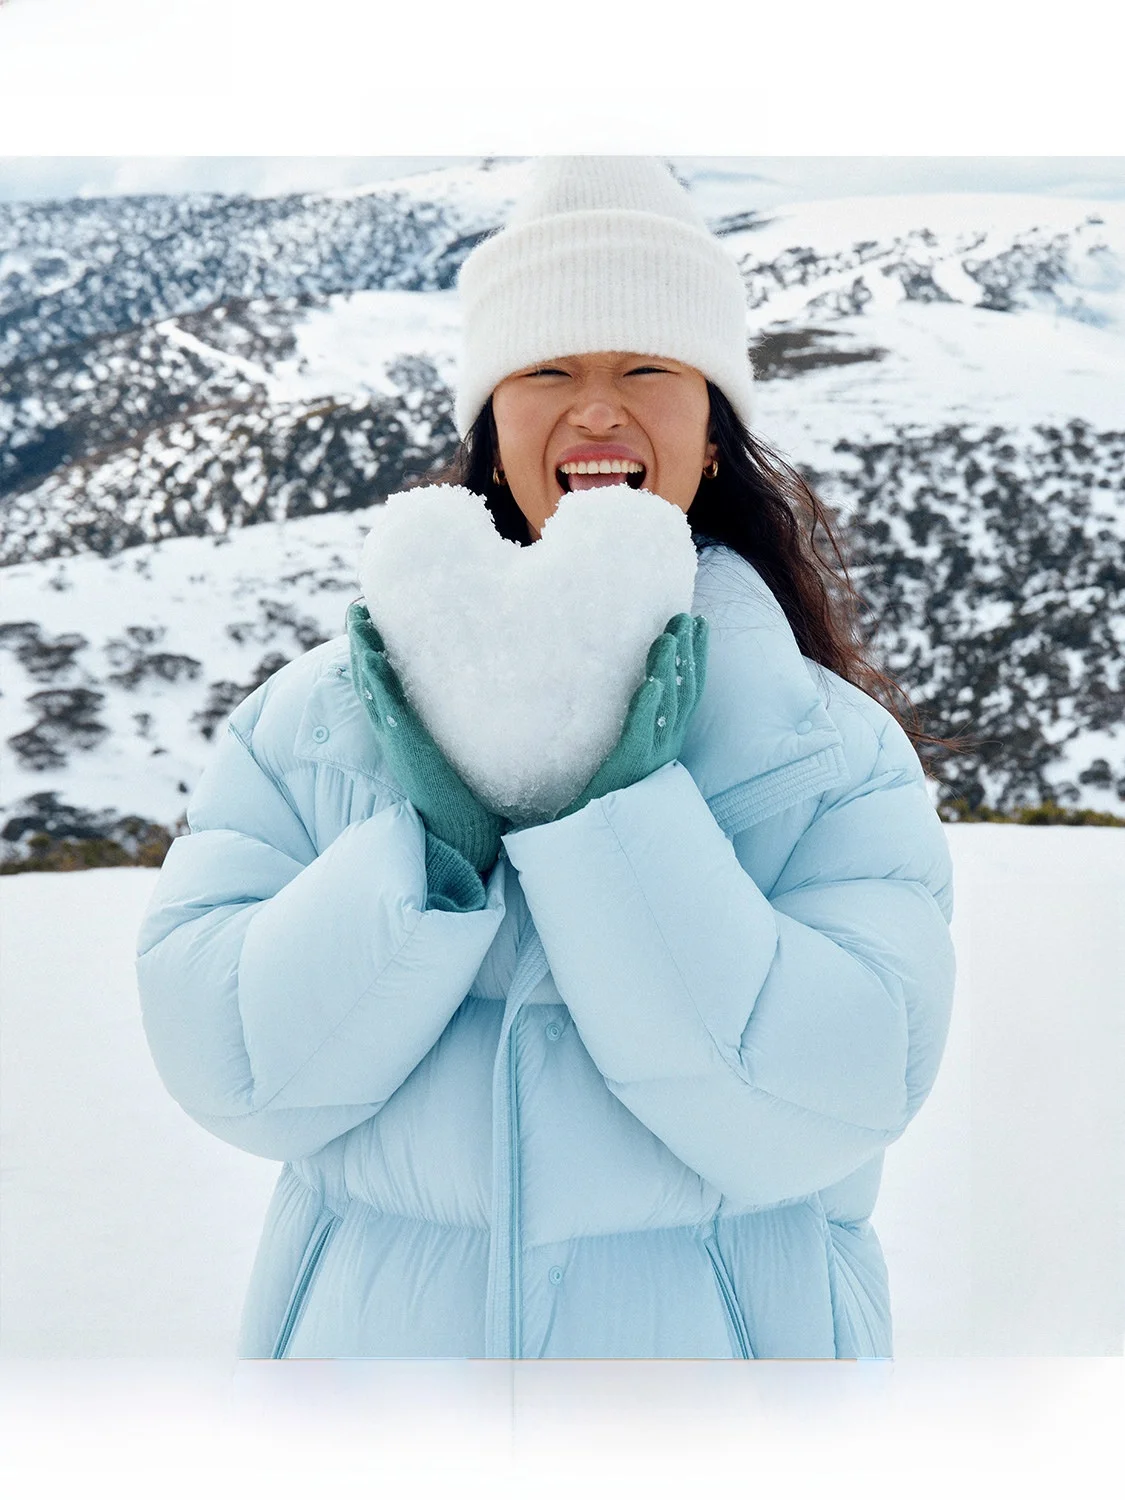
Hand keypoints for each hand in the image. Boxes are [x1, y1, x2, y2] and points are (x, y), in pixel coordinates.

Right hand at [347, 602, 504, 876]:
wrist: (464, 835)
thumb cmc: (468, 798)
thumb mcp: (458, 752)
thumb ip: (463, 727)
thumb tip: (490, 702)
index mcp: (402, 733)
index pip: (383, 686)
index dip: (373, 655)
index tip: (372, 621)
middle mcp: (394, 733)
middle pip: (369, 680)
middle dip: (361, 643)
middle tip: (359, 607)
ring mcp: (397, 740)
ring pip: (371, 689)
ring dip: (362, 653)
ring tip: (358, 619)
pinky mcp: (407, 748)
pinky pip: (386, 710)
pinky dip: (376, 683)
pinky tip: (372, 658)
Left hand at [550, 612, 708, 822]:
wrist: (599, 837)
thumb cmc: (611, 797)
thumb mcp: (632, 757)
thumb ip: (641, 726)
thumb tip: (645, 688)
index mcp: (669, 741)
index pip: (689, 691)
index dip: (697, 656)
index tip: (699, 622)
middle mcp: (666, 747)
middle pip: (684, 692)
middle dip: (688, 651)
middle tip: (685, 616)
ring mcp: (651, 757)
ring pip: (667, 707)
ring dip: (670, 669)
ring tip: (669, 637)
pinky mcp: (630, 767)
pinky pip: (641, 732)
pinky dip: (648, 707)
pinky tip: (651, 683)